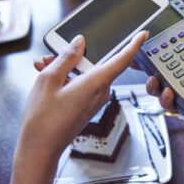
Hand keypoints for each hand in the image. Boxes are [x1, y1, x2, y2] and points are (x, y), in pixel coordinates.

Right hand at [10, 31, 148, 183]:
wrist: (40, 149)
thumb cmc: (43, 118)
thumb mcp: (49, 79)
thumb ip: (66, 57)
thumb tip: (79, 42)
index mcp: (96, 83)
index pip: (123, 59)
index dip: (134, 44)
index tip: (143, 34)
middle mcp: (100, 92)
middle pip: (95, 64)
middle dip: (72, 56)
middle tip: (48, 57)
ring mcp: (95, 100)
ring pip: (85, 74)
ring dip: (66, 68)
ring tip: (42, 68)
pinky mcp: (88, 106)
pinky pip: (83, 85)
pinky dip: (67, 79)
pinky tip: (49, 80)